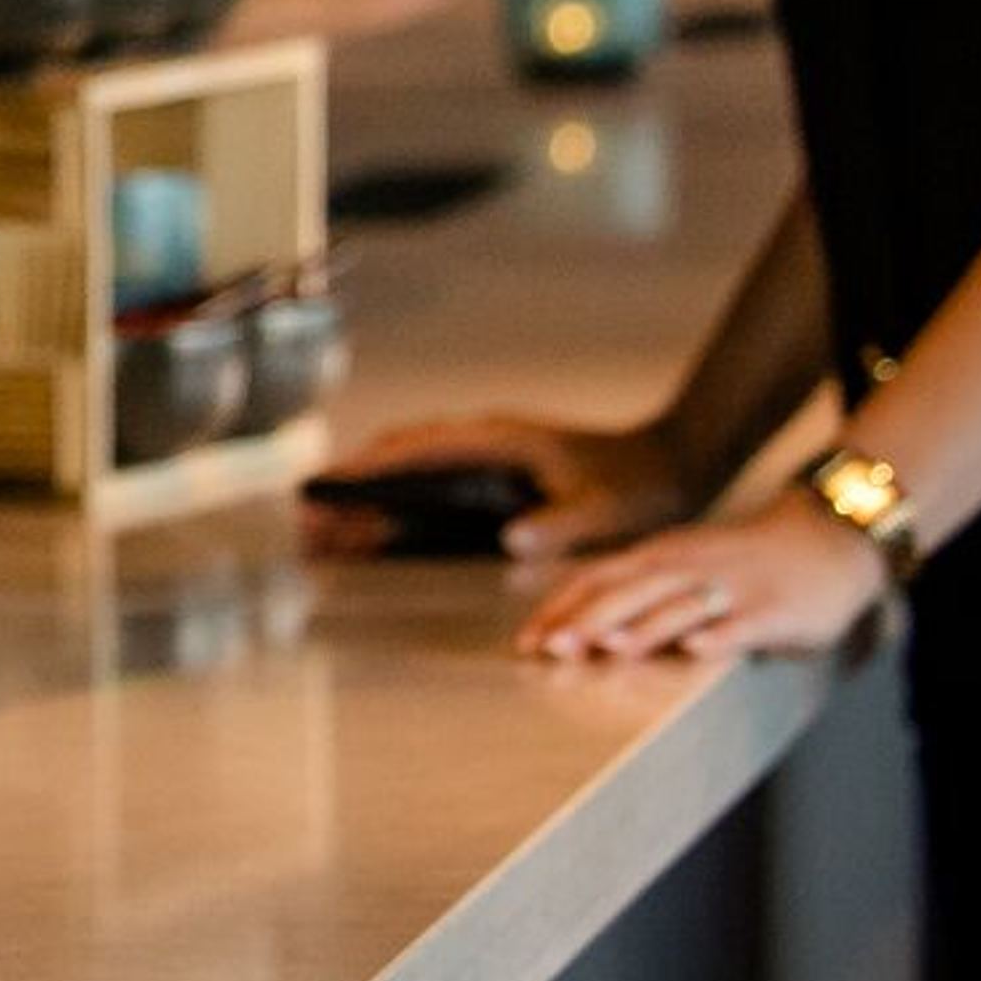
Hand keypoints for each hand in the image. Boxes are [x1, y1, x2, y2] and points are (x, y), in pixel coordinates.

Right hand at [313, 403, 690, 561]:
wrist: (672, 465)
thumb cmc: (640, 487)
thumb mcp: (604, 512)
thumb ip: (560, 526)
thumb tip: (512, 539)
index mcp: (500, 441)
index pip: (420, 450)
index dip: (371, 469)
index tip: (328, 486)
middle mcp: (483, 444)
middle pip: (401, 459)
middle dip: (352, 487)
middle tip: (308, 519)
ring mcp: (485, 460)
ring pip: (409, 472)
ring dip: (369, 498)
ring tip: (325, 530)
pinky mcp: (492, 480)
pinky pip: (429, 490)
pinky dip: (396, 508)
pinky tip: (376, 533)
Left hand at [521, 497, 894, 663]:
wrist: (826, 539)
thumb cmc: (742, 564)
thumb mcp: (682, 566)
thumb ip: (639, 592)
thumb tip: (582, 626)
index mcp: (660, 557)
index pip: (597, 579)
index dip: (560, 609)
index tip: (526, 643)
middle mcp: (688, 567)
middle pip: (630, 591)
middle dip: (588, 619)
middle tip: (552, 649)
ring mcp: (732, 587)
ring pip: (681, 605)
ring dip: (644, 627)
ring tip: (609, 648)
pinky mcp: (774, 609)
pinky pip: (744, 622)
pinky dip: (719, 634)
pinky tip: (697, 648)